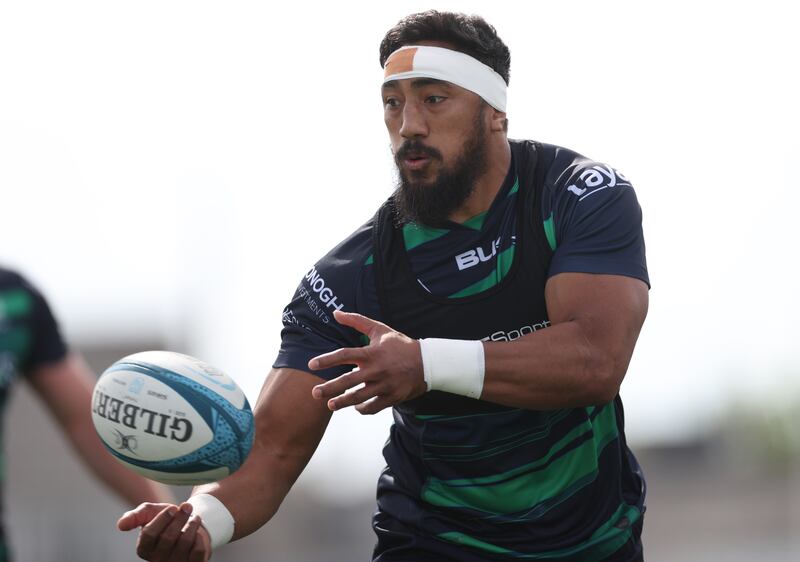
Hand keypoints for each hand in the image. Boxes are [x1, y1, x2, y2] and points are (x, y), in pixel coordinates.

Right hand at [118, 502, 210, 561]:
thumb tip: (121, 525)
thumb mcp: (149, 512)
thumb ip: (135, 516)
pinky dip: (200, 537)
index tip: (172, 508)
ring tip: (195, 517)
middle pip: (168, 538)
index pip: (149, 534)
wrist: (189, 524)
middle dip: (180, 518)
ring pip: (185, 543)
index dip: (163, 518)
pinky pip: (198, 551)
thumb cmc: (166, 518)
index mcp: (144, 549)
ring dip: (192, 525)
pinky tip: (197, 532)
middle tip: (186, 507)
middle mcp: (157, 560)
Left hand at [308, 310, 426, 413]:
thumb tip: (335, 313)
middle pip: (348, 381)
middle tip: (314, 392)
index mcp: (372, 352)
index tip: (312, 364)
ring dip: (342, 402)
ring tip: (330, 405)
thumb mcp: (380, 329)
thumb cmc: (400, 345)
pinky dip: (362, 408)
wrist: (427, 363)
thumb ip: (357, 320)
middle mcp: (377, 370)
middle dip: (329, 388)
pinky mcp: (392, 397)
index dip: (327, 359)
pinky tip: (355, 407)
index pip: (345, 354)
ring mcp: (385, 385)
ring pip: (359, 397)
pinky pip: (373, 407)